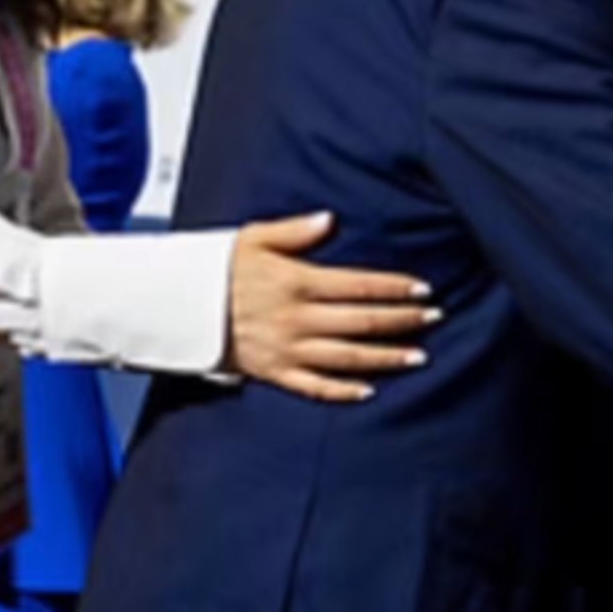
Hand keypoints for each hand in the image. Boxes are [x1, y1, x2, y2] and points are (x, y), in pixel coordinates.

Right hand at [227, 211, 440, 401]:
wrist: (176, 307)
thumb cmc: (216, 267)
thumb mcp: (252, 238)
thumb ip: (294, 231)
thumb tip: (330, 220)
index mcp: (295, 282)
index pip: (358, 286)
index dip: (394, 288)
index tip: (424, 288)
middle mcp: (295, 319)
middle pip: (361, 322)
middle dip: (403, 320)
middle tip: (436, 318)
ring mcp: (285, 350)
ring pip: (347, 358)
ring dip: (386, 357)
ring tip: (420, 356)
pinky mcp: (273, 373)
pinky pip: (314, 387)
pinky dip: (343, 392)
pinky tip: (370, 391)